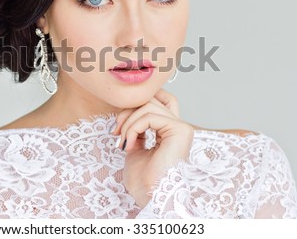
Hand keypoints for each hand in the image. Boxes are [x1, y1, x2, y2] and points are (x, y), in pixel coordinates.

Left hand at [112, 88, 194, 207]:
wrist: (149, 197)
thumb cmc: (142, 179)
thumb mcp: (135, 146)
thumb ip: (136, 128)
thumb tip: (128, 112)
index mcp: (169, 131)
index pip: (155, 101)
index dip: (134, 106)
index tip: (117, 126)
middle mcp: (178, 127)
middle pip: (150, 100)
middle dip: (127, 113)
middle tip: (115, 133)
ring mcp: (181, 128)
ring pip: (148, 106)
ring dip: (128, 123)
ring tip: (122, 142)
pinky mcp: (180, 130)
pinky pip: (149, 117)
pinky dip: (133, 128)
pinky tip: (128, 145)